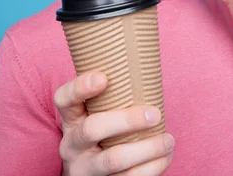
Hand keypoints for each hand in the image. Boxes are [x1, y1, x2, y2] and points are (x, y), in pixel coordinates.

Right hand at [54, 71, 174, 174]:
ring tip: (168, 140)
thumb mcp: (95, 116)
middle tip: (154, 114)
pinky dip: (153, 168)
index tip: (104, 77)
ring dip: (147, 148)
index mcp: (71, 120)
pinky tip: (166, 157)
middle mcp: (72, 144)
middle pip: (92, 129)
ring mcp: (85, 168)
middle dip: (127, 120)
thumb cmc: (102, 136)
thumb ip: (111, 98)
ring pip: (113, 159)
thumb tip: (147, 67)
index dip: (80, 87)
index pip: (64, 99)